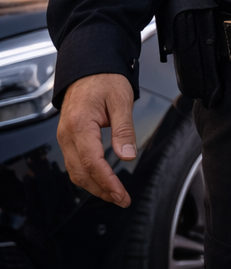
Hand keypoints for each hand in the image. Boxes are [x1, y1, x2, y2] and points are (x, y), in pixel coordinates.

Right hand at [56, 73, 136, 207]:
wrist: (88, 68)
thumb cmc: (105, 80)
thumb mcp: (121, 101)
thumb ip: (124, 130)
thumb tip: (127, 156)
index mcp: (80, 126)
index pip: (93, 163)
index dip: (108, 182)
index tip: (122, 195)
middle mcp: (67, 135)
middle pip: (81, 173)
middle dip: (101, 190)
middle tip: (122, 200)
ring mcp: (65, 137)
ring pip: (75, 171)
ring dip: (94, 186)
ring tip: (114, 195)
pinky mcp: (68, 138)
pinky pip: (74, 163)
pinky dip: (88, 176)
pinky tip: (101, 180)